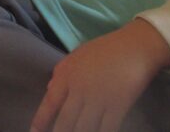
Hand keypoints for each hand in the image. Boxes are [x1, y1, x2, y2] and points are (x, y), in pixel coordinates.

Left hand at [30, 19, 169, 131]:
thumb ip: (61, 73)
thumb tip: (49, 90)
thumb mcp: (76, 56)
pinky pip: (107, 128)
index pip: (50, 102)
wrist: (134, 47)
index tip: (34, 131)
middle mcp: (80, 89)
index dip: (41, 119)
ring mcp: (99, 99)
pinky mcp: (118, 106)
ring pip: (85, 128)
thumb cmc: (104, 49)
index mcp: (67, 75)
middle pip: (66, 120)